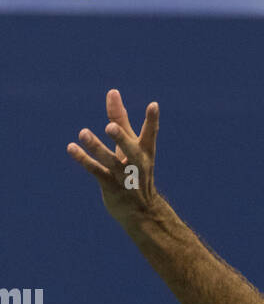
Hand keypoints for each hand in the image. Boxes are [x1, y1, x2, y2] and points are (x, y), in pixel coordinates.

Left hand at [67, 89, 158, 223]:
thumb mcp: (129, 145)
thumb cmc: (134, 171)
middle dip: (121, 139)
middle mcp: (137, 164)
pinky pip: (97, 172)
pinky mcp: (111, 186)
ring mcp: (124, 177)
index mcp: (145, 153)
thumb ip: (120, 118)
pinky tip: (71, 148)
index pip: (150, 135)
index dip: (152, 121)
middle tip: (110, 126)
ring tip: (83, 133)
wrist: (141, 212)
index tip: (153, 105)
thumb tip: (113, 91)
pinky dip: (84, 160)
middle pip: (131, 150)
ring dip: (97, 148)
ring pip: (111, 162)